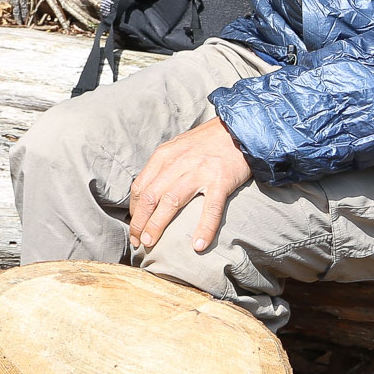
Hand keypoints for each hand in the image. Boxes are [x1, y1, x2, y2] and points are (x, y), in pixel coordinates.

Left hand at [127, 117, 253, 253]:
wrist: (238, 128)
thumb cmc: (207, 141)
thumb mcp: (178, 146)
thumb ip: (164, 166)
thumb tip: (148, 193)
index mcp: (165, 155)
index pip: (140, 186)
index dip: (134, 210)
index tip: (135, 227)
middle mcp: (178, 162)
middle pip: (150, 196)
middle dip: (140, 222)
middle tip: (139, 241)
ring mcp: (199, 171)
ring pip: (171, 202)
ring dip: (158, 225)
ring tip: (152, 243)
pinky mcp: (221, 180)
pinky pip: (210, 208)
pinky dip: (204, 228)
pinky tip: (198, 245)